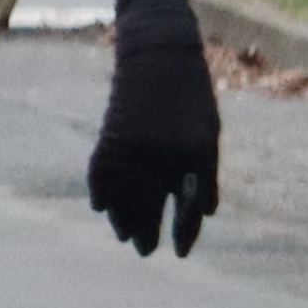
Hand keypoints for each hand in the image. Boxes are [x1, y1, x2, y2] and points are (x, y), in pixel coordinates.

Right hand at [88, 28, 218, 257]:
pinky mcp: (109, 138)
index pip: (188, 206)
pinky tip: (102, 208)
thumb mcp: (208, 133)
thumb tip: (205, 213)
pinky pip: (100, 176)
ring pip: (121, 198)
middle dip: (146, 233)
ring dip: (121, 220)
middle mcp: (162, 156)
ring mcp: (133, 147)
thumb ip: (205, 173)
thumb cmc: (191, 95)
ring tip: (124, 236)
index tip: (179, 253)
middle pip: (148, 209)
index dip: (184, 232)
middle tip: (144, 250)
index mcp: (195, 154)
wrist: (159, 54)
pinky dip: (100, 194)